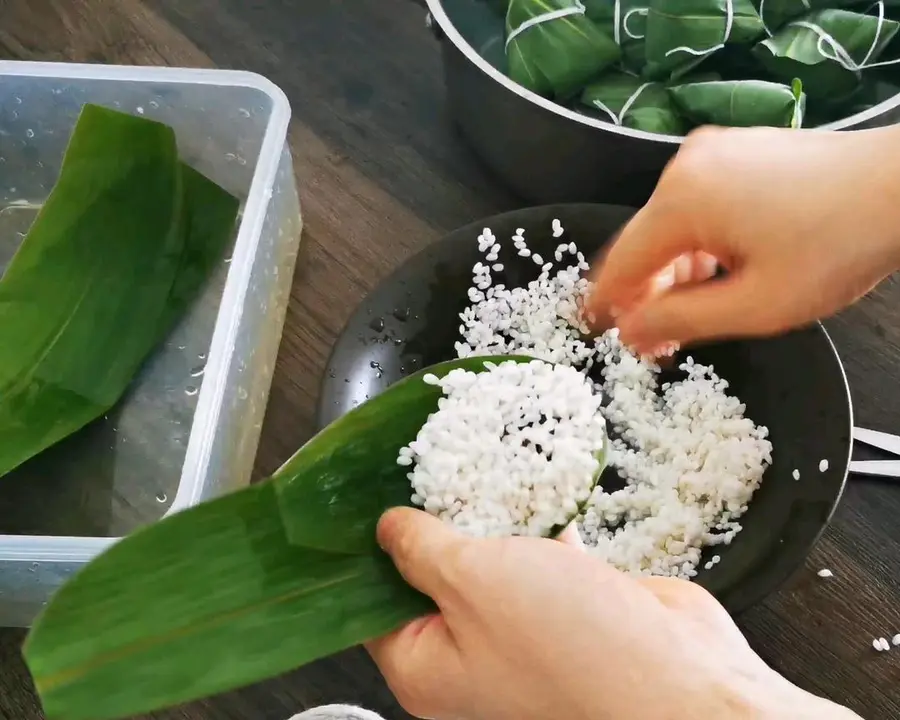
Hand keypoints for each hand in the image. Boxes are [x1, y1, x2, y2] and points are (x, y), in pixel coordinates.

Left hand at [366, 508, 855, 719]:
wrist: (680, 681)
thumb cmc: (572, 651)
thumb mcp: (471, 580)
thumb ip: (421, 548)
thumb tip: (387, 529)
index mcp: (427, 667)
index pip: (371, 605)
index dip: (368, 551)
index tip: (369, 500)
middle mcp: (470, 656)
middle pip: (431, 579)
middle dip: (434, 525)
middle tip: (426, 471)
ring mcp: (521, 633)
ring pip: (488, 565)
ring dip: (488, 522)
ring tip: (475, 470)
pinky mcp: (567, 610)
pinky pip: (538, 560)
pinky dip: (537, 530)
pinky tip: (537, 496)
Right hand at [586, 125, 899, 353]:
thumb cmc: (839, 244)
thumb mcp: (755, 305)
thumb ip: (680, 322)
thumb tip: (630, 332)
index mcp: (682, 200)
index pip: (620, 262)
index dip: (604, 303)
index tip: (595, 331)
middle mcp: (686, 167)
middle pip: (644, 242)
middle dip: (646, 293)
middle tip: (656, 341)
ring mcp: (713, 153)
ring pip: (671, 225)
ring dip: (675, 271)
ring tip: (693, 313)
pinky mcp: (737, 152)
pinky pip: (698, 204)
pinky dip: (698, 243)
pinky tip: (719, 273)